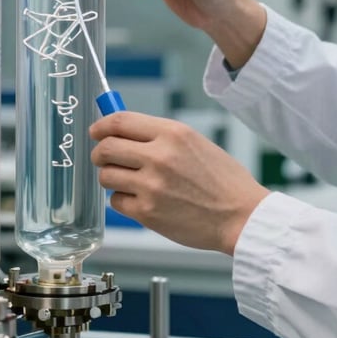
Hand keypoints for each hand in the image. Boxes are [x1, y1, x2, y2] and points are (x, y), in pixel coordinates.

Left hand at [90, 111, 269, 254]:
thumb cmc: (223, 181)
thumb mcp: (195, 143)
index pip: (120, 121)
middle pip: (106, 147)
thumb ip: (160, 136)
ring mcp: (151, 185)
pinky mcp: (147, 213)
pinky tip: (143, 200)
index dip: (101, 125)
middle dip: (100, 153)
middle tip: (104, 158)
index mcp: (173, 133)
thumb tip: (124, 131)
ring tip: (130, 181)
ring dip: (112, 177)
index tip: (96, 131)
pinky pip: (117, 201)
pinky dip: (124, 200)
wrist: (240, 216)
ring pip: (106, 175)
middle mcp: (159, 156)